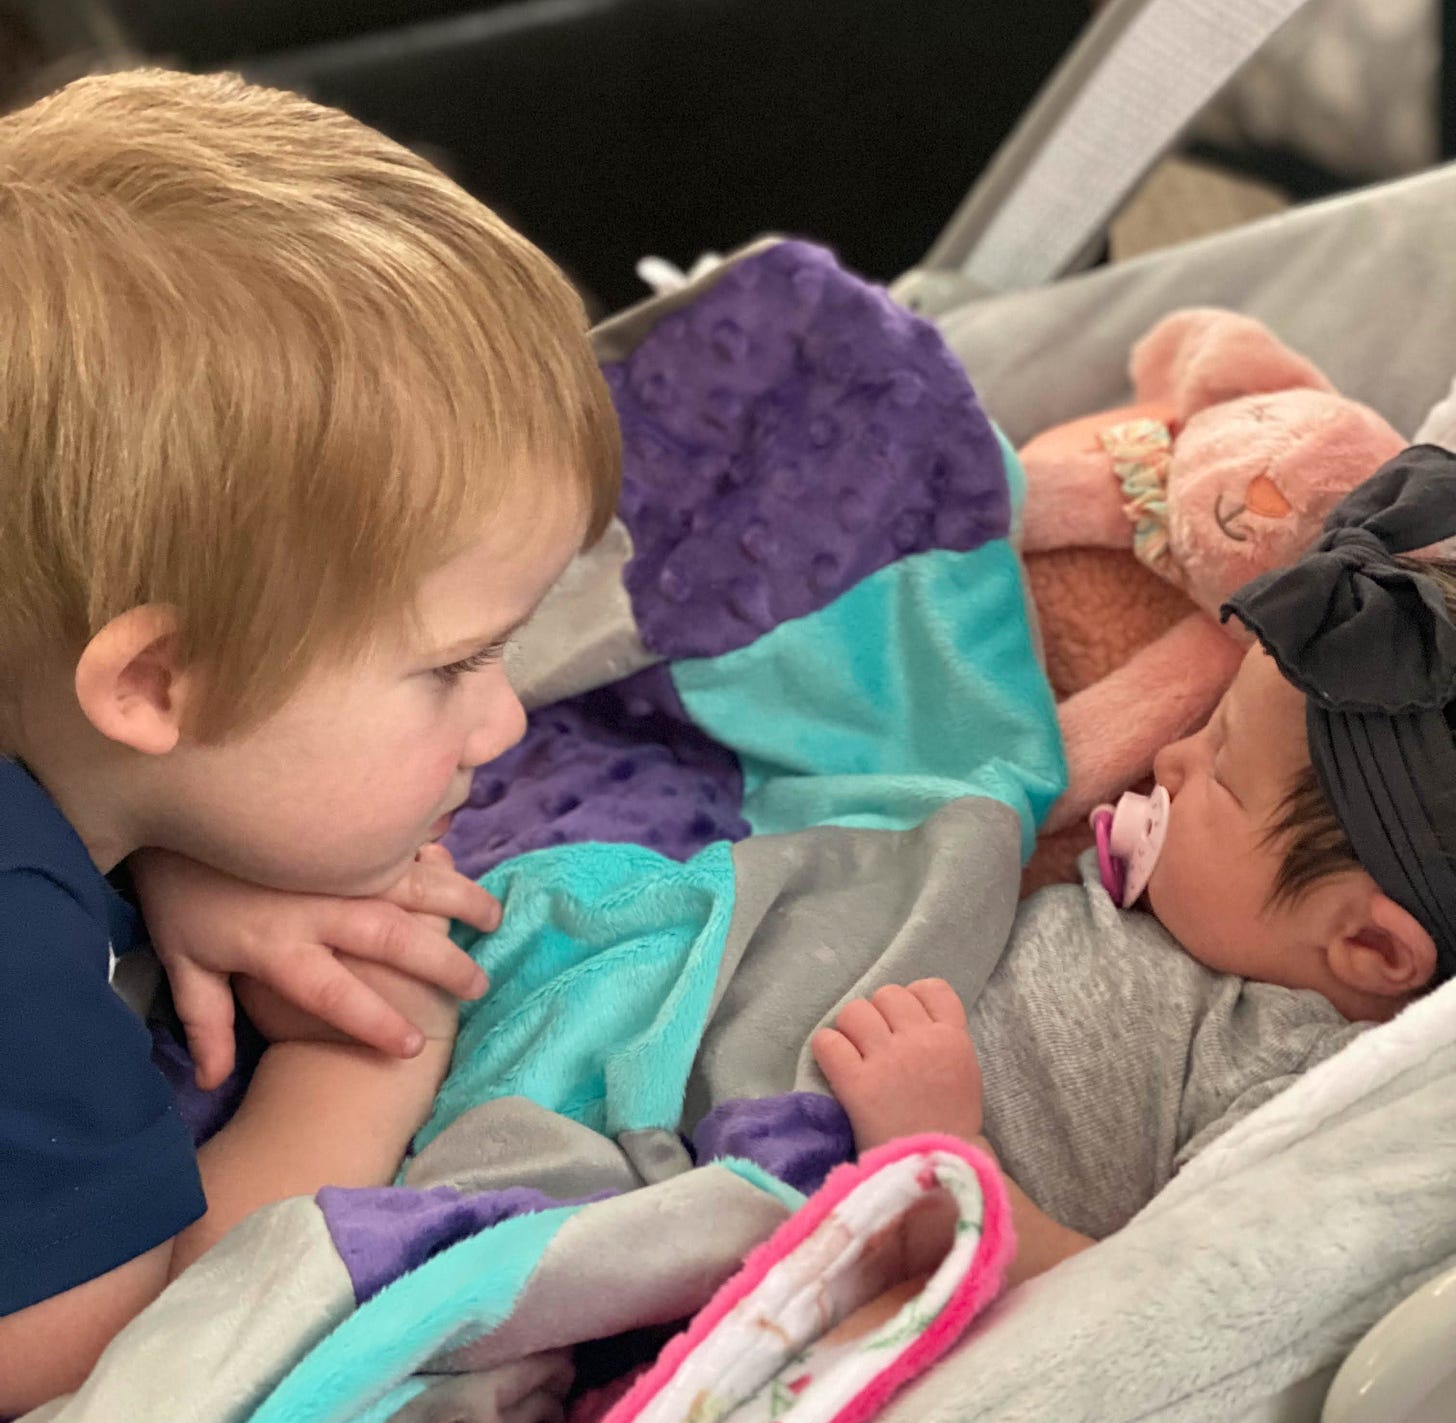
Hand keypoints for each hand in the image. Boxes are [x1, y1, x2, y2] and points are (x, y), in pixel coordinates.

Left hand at [133, 844, 495, 1089]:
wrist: (169, 801)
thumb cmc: (177, 891)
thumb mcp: (182, 961)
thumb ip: (206, 1021)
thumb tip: (213, 1080)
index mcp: (277, 946)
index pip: (333, 993)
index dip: (374, 1021)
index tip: (413, 1047)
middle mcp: (316, 905)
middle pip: (389, 937)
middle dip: (440, 964)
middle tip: (479, 986)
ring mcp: (335, 863)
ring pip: (406, 883)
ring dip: (455, 900)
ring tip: (494, 919)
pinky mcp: (342, 829)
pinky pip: (396, 839)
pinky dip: (430, 847)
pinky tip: (459, 857)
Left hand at [812, 980, 983, 1150]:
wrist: (937, 1171)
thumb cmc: (949, 1127)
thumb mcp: (964, 1074)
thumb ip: (942, 1042)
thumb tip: (910, 1019)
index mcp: (953, 1038)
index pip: (930, 988)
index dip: (912, 998)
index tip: (904, 1021)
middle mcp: (921, 1041)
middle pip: (888, 994)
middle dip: (879, 1015)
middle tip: (877, 1044)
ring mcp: (888, 1059)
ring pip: (854, 1011)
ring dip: (851, 1030)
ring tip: (856, 1055)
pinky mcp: (857, 1082)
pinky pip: (828, 1041)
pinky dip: (827, 1050)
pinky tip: (837, 1066)